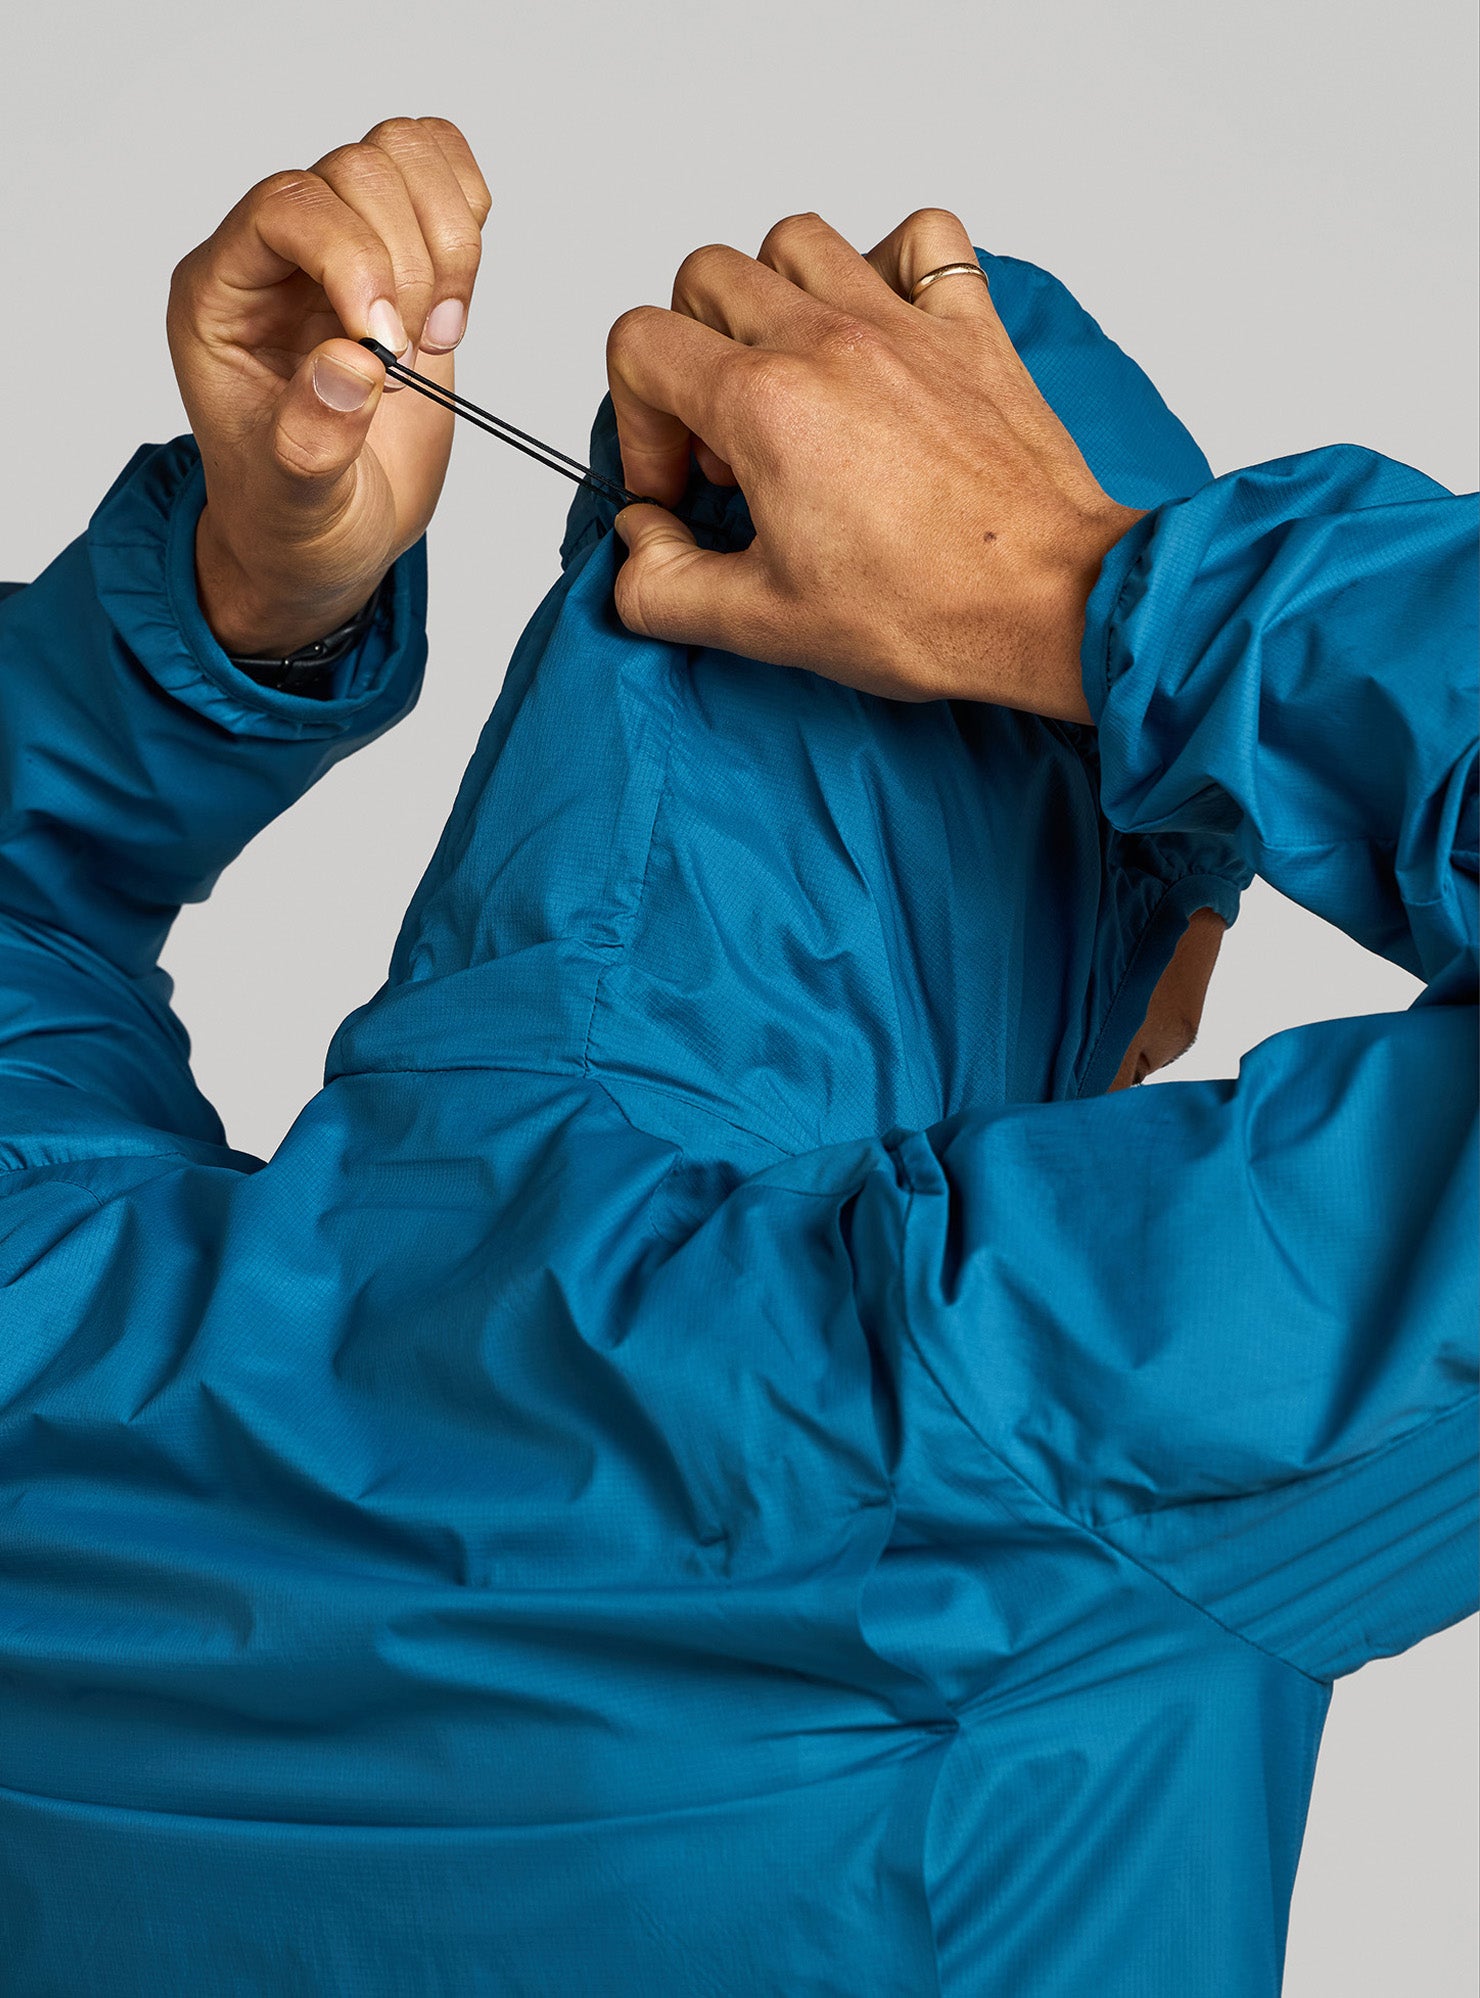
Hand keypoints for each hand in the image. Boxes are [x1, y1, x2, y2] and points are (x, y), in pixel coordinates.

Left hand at [168, 117, 490, 656]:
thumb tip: (352, 364)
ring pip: (402, 155)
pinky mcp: (399, 253)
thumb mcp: (295, 505)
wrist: (328, 538)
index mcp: (221, 297)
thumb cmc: (295, 521)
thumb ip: (310, 439)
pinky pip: (440, 169)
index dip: (353, 259)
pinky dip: (467, 221)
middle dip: (408, 266)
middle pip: (356, 172)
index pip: (287, 206)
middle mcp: (275, 255)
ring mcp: (339, 246)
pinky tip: (452, 305)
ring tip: (433, 336)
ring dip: (446, 245)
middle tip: (410, 359)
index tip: (388, 349)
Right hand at [606, 209, 1142, 721]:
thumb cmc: (930, 610)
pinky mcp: (971, 330)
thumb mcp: (763, 625)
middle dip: (690, 356)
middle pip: (706, 278)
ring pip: (798, 240)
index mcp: (766, 405)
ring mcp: (904, 325)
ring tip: (790, 377)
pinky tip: (880, 328)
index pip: (641, 345)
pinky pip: (925, 239)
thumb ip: (664, 585)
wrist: (1050, 604)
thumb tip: (639, 545)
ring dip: (771, 296)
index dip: (637, 422)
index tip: (680, 487)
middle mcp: (829, 342)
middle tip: (728, 443)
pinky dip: (890, 262)